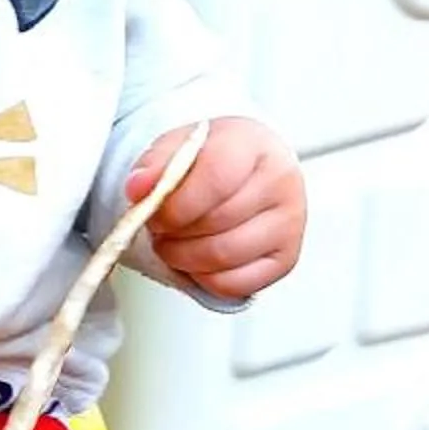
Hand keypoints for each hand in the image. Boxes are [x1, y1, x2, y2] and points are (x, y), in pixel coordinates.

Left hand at [125, 117, 304, 300]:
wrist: (242, 169)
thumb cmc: (212, 158)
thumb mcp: (178, 146)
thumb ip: (155, 164)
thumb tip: (139, 188)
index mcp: (254, 144)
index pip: (216, 179)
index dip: (176, 205)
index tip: (153, 211)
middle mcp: (281, 182)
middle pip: (216, 222)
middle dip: (174, 232)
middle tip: (160, 226)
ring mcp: (290, 223)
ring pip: (223, 257)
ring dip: (183, 258)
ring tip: (174, 241)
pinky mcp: (286, 259)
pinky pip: (235, 285)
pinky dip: (204, 279)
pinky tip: (196, 259)